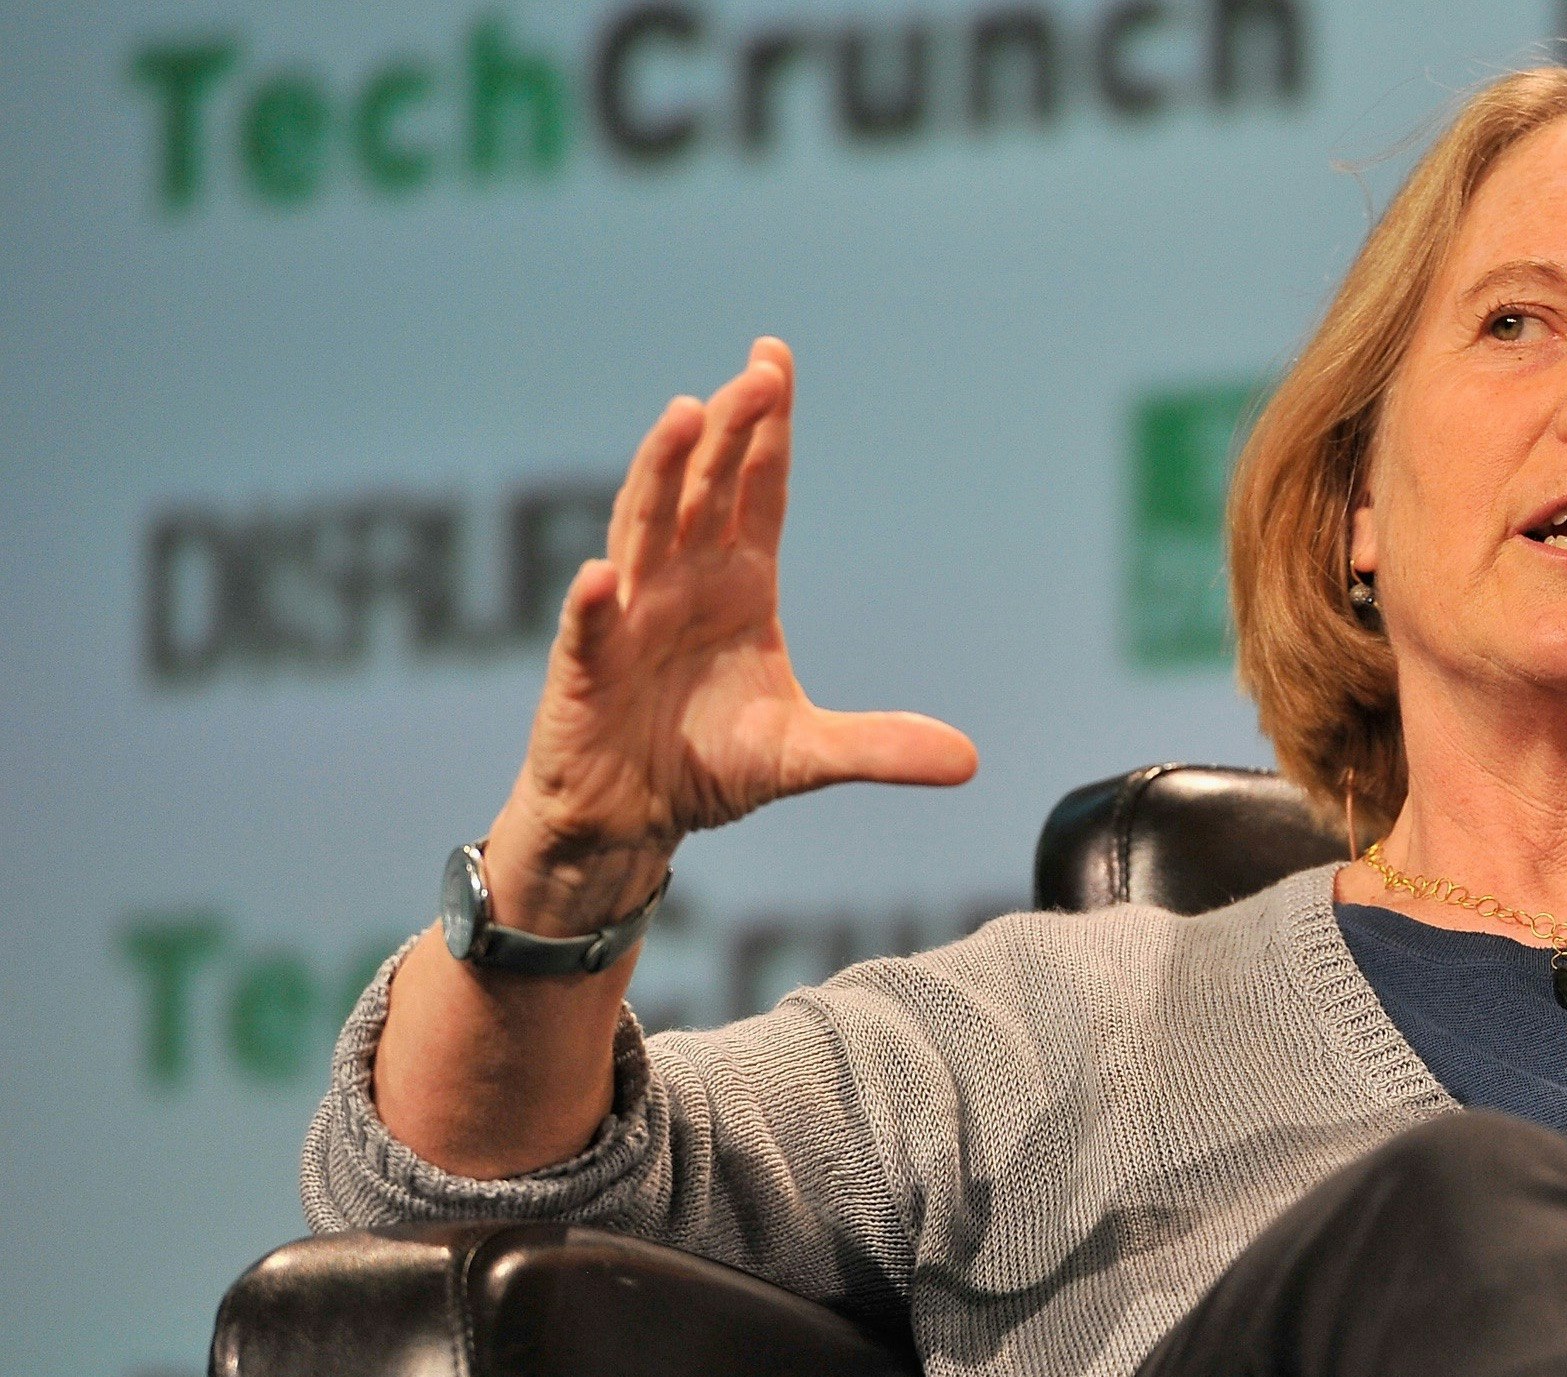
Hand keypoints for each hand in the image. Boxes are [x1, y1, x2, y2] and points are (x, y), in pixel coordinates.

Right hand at [492, 338, 977, 926]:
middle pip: (705, 490)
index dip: (766, 429)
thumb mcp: (806, 756)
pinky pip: (589, 631)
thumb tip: (970, 761)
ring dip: (661, 474)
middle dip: (728, 429)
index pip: (755, 490)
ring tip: (683, 416)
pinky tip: (600, 575)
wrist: (631, 817)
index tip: (775, 358)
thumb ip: (880, 747)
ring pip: (643, 531)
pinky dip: (593, 604)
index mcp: (737, 586)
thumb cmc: (706, 764)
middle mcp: (680, 585)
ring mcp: (627, 620)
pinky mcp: (585, 672)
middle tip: (758, 373)